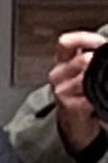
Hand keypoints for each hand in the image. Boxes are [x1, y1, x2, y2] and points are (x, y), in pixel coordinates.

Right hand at [57, 30, 103, 157]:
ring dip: (101, 79)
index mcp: (63, 62)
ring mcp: (61, 90)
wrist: (76, 123)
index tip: (100, 42)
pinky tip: (97, 98)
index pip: (66, 43)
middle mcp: (58, 74)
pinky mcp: (68, 105)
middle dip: (101, 62)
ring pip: (86, 76)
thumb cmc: (83, 95)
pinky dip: (99, 95)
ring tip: (102, 84)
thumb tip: (106, 48)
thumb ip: (93, 57)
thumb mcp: (85, 72)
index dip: (84, 39)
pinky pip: (88, 95)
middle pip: (82, 59)